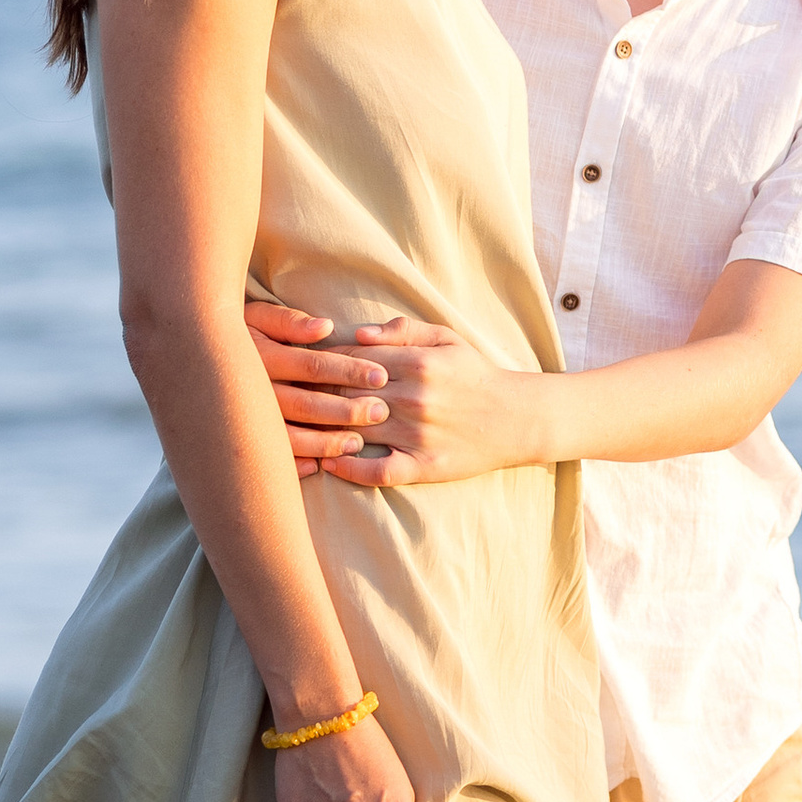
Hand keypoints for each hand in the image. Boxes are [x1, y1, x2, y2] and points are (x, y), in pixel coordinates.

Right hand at [247, 299, 392, 460]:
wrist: (188, 360)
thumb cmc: (235, 333)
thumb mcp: (256, 317)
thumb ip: (288, 321)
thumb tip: (326, 328)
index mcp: (260, 356)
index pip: (312, 365)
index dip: (348, 370)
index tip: (380, 375)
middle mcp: (250, 390)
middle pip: (305, 404)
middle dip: (345, 410)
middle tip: (380, 412)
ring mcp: (242, 418)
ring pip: (287, 436)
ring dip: (324, 442)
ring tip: (357, 443)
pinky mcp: (237, 439)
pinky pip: (266, 456)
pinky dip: (291, 464)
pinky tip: (317, 467)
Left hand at [316, 319, 536, 486]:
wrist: (515, 417)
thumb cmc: (474, 375)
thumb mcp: (445, 338)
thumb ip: (402, 330)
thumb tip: (358, 335)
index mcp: (416, 362)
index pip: (351, 360)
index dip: (321, 364)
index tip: (302, 367)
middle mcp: (414, 397)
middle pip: (345, 395)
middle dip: (312, 396)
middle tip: (286, 398)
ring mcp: (418, 434)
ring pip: (355, 432)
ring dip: (322, 432)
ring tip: (297, 431)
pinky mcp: (424, 465)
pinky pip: (378, 471)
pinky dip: (350, 469)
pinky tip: (330, 464)